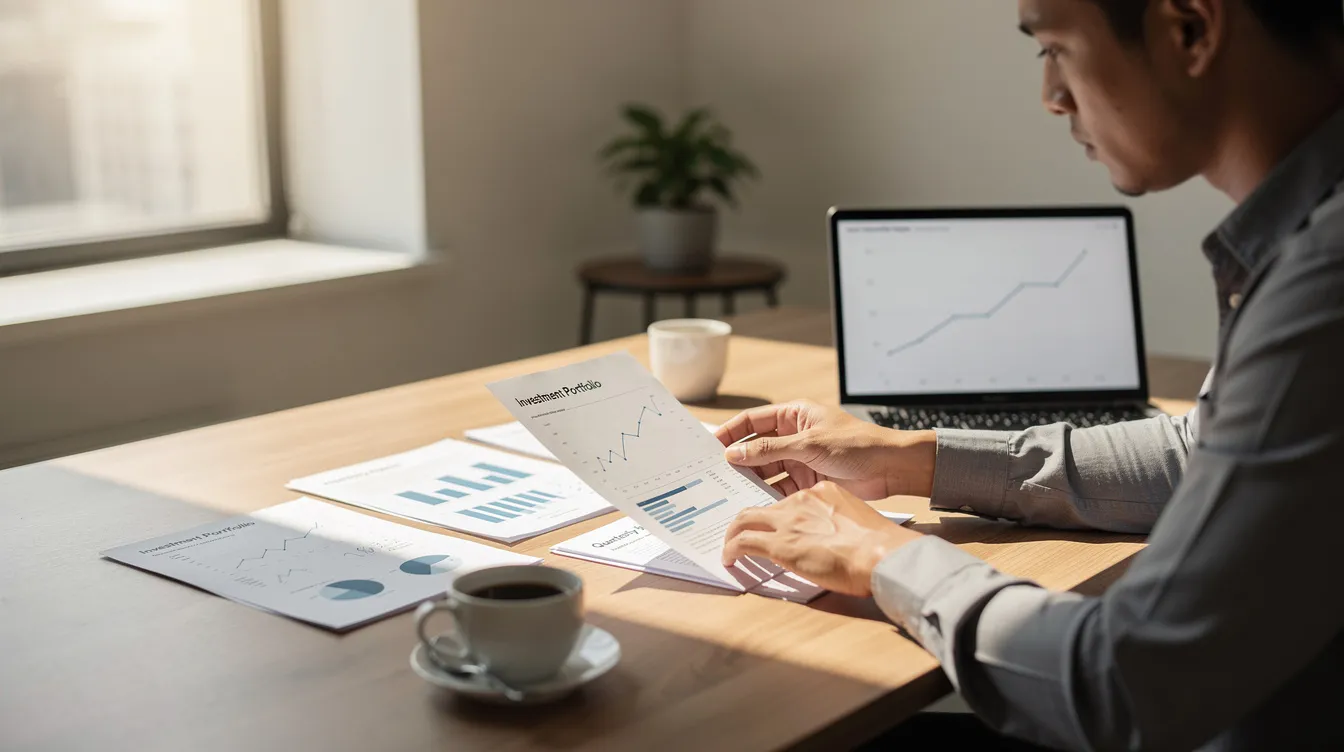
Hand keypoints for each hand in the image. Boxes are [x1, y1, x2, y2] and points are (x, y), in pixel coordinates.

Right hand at [715, 400, 935, 499]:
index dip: (730, 432)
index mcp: (794, 414)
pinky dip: (768, 494)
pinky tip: (753, 504)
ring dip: (751, 479)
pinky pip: (780, 486)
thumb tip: (734, 453)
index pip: (752, 421)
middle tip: (712, 475)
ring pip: (766, 469)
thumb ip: (770, 450)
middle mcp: (794, 435)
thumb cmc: (856, 445)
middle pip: (756, 447)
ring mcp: (800, 458)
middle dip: (737, 460)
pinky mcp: (808, 479)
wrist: (892, 468)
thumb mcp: (809, 444)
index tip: (709, 447)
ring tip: (728, 493)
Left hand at [721, 481, 921, 595]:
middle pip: (762, 506)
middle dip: (746, 519)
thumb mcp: (855, 522)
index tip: (771, 525)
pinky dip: (731, 549)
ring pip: (745, 519)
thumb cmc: (878, 546)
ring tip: (729, 546)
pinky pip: (743, 542)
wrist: (879, 554)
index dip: (775, 513)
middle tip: (737, 531)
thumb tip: (831, 543)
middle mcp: (801, 500)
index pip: (788, 500)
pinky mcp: (778, 543)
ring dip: (733, 533)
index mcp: (822, 492)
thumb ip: (837, 525)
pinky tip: (729, 559)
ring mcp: (788, 521)